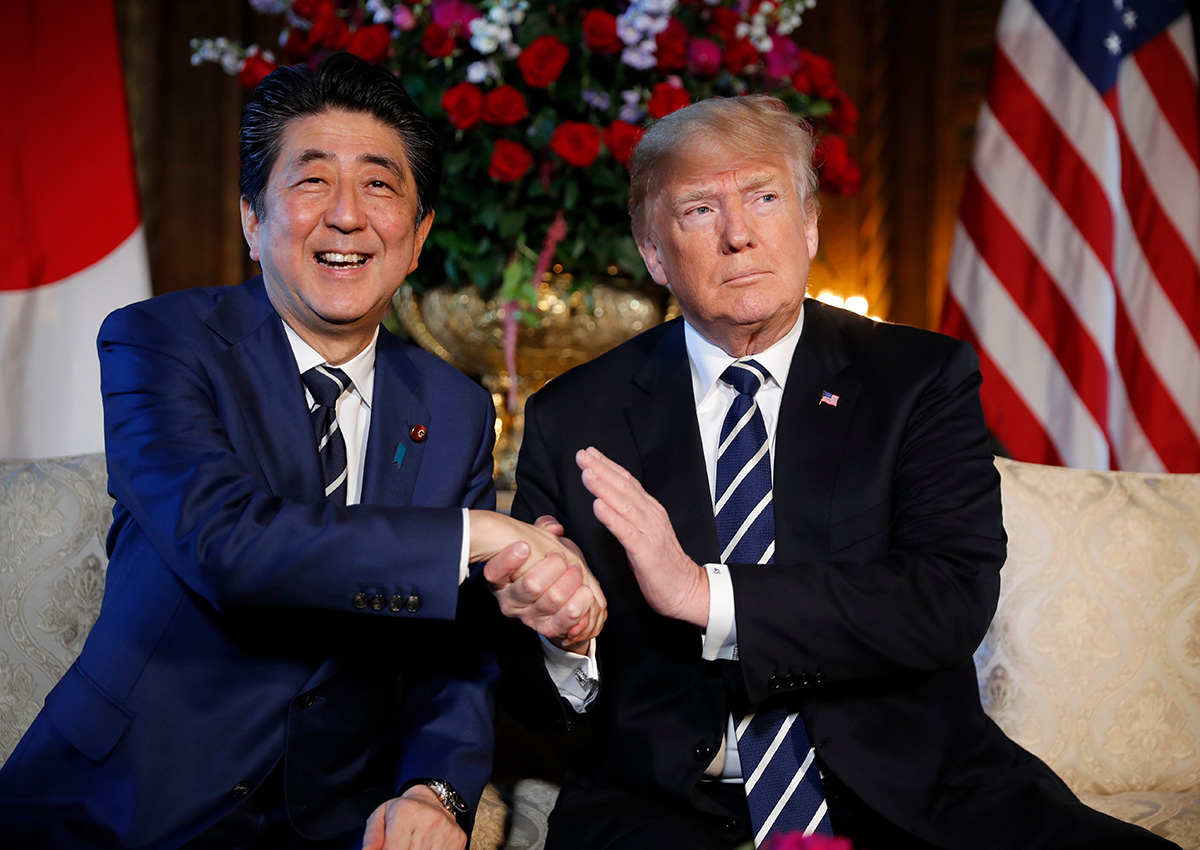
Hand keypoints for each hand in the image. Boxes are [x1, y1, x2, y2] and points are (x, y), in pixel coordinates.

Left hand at [361, 785, 465, 849]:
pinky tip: (425, 848)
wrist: (433, 799)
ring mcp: (446, 831)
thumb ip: (372, 837)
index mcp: (406, 813)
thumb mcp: (381, 816)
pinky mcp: (458, 840)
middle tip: (402, 847)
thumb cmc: (404, 810)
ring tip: (412, 846)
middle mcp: (429, 821)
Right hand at [481, 515, 605, 652]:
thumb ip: (545, 530)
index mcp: (500, 579)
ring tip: (578, 571)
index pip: (494, 572)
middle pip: (532, 585)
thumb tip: (554, 527)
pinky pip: (564, 624)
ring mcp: (528, 617)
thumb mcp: (539, 544)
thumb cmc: (543, 564)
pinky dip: (579, 609)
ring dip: (571, 583)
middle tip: (564, 558)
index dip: (508, 560)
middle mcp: (510, 601)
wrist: (551, 595)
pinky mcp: (546, 630)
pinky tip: (585, 594)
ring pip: (552, 602)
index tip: (524, 546)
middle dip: (555, 567)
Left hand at [576, 446, 708, 626]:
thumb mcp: (644, 533)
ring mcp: (649, 532)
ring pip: (624, 505)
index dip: (607, 466)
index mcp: (649, 511)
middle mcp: (650, 516)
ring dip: (604, 487)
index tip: (589, 454)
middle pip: (623, 487)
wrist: (687, 589)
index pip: (627, 482)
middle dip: (601, 469)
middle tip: (582, 455)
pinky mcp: (646, 552)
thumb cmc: (663, 565)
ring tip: (587, 474)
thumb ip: (630, 517)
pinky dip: (612, 518)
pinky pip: (626, 532)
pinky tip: (598, 507)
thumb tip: (608, 503)